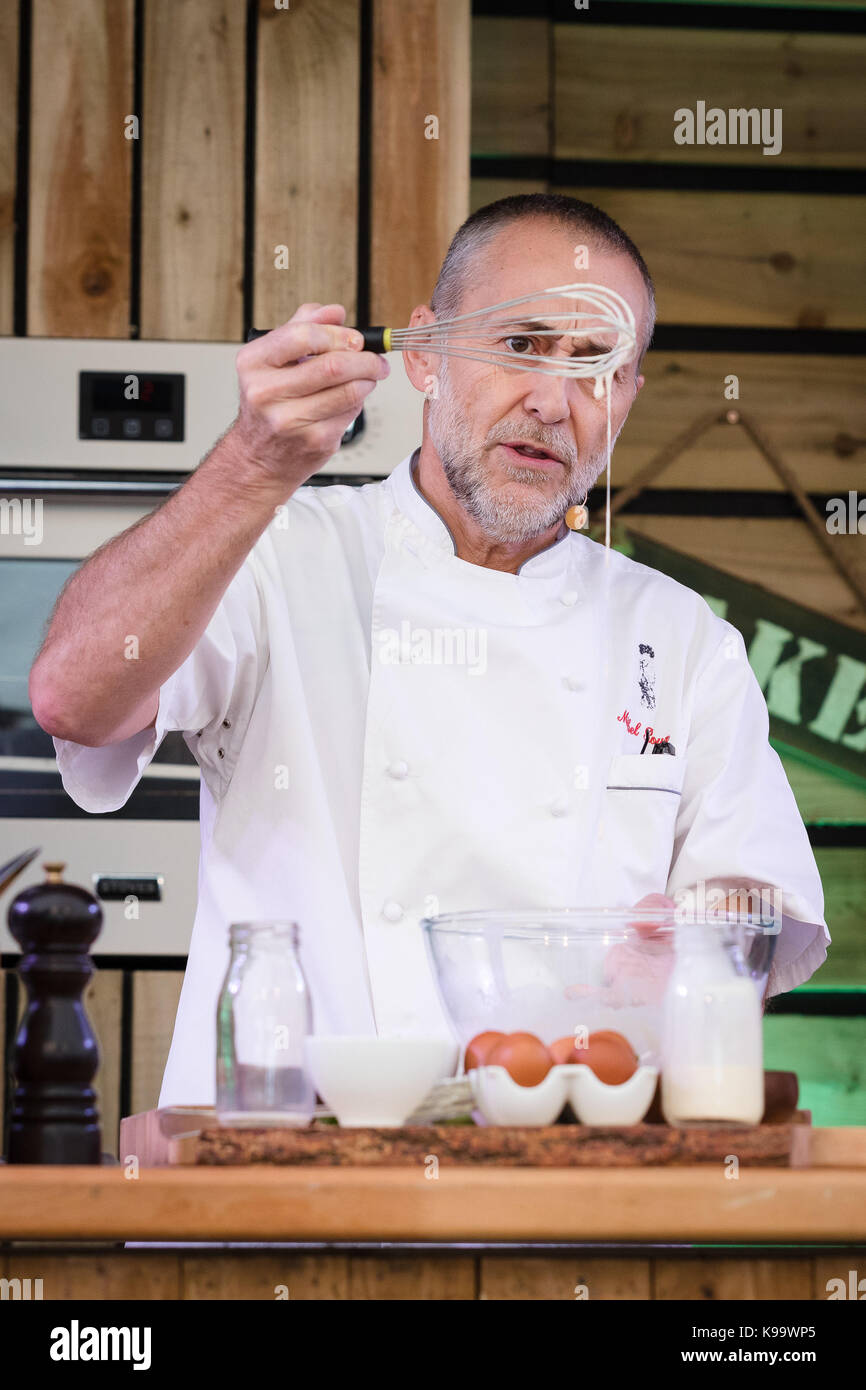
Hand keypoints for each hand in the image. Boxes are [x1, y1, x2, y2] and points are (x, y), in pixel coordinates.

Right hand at [230, 302, 389, 488]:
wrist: (258, 455)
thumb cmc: (269, 403)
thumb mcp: (273, 359)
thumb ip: (303, 327)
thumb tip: (335, 311)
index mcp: (254, 362)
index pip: (302, 336)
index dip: (337, 334)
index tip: (355, 339)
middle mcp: (265, 392)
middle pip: (332, 366)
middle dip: (365, 359)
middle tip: (376, 360)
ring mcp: (289, 420)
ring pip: (347, 391)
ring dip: (368, 380)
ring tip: (369, 377)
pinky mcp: (313, 441)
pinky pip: (350, 414)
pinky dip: (358, 403)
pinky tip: (352, 399)